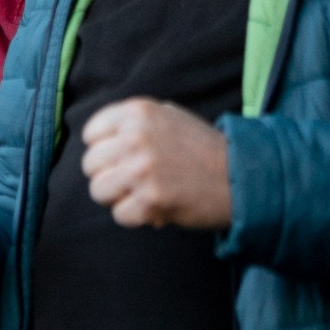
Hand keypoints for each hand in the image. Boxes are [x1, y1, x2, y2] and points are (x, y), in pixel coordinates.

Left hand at [79, 98, 231, 230]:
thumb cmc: (202, 148)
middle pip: (91, 164)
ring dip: (118, 198)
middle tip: (131, 181)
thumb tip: (98, 141)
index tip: (120, 159)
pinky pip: (119, 214)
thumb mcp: (168, 116)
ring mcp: (141, 169)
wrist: (238, 175)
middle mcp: (135, 137)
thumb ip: (134, 123)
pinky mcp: (150, 200)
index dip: (104, 150)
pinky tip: (154, 208)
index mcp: (138, 112)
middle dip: (109, 176)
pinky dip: (135, 216)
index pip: (91, 134)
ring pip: (98, 190)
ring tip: (140, 194)